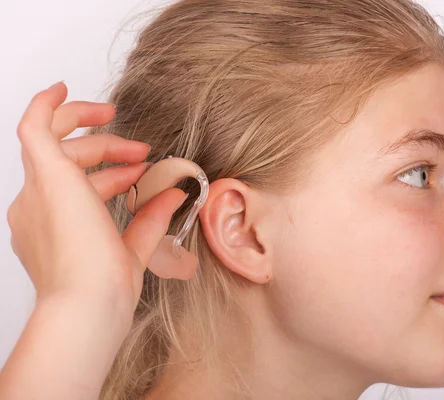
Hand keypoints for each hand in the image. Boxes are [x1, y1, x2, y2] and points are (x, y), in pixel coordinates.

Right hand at [7, 81, 187, 324]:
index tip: (140, 173)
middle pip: (67, 162)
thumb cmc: (104, 291)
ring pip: (55, 143)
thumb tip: (173, 193)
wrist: (89, 305)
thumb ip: (150, 219)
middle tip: (141, 152)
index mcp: (50, 226)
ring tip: (127, 133)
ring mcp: (37, 192)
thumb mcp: (134, 248)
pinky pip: (34, 126)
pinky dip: (47, 105)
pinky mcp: (47, 176)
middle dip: (107, 152)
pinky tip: (61, 89)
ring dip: (95, 135)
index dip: (109, 175)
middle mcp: (36, 206)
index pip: (76, 186)